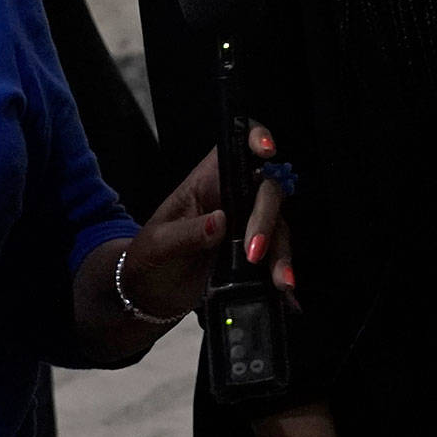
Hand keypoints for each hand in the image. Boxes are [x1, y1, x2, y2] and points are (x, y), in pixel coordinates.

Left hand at [124, 121, 297, 320]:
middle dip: (267, 218)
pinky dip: (284, 272)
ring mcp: (248, 223)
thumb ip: (187, 233)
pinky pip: (279, 254)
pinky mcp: (257, 250)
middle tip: (253, 252)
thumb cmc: (149, 260)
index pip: (237, 146)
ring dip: (281, 252)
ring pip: (280, 224)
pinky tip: (287, 292)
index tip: (267, 151)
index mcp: (208, 180)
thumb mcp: (159, 246)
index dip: (257, 138)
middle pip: (268, 188)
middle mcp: (234, 195)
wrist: (150, 298)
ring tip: (278, 282)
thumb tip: (219, 221)